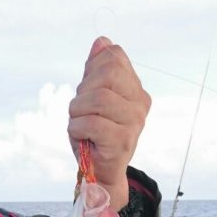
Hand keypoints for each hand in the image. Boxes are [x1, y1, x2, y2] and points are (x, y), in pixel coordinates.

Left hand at [68, 36, 150, 210]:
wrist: (101, 175)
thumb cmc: (94, 137)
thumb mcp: (92, 99)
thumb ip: (97, 71)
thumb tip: (102, 41)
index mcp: (136, 90)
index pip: (114, 58)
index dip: (91, 71)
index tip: (88, 94)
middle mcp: (140, 104)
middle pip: (106, 75)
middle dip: (83, 91)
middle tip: (80, 111)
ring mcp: (134, 123)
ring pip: (98, 98)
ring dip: (77, 110)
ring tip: (79, 123)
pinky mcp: (121, 141)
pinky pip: (91, 122)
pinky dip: (77, 128)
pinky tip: (81, 136)